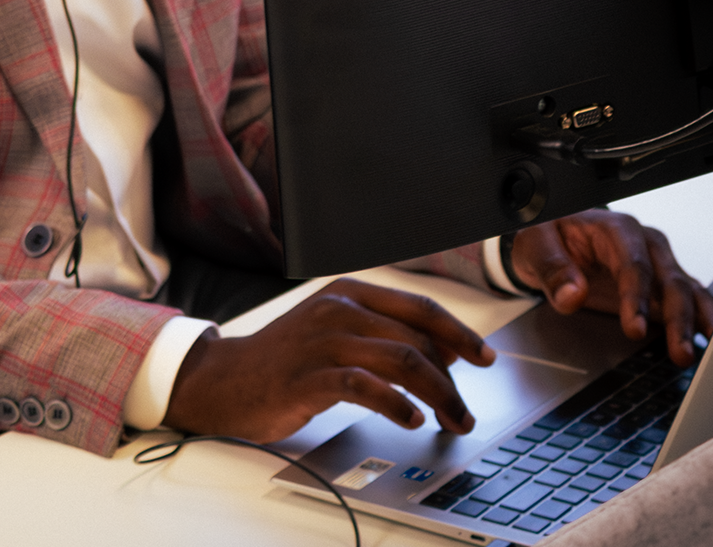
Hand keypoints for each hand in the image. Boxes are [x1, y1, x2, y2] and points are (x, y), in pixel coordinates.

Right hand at [163, 277, 494, 442]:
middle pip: (415, 339)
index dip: (458, 331)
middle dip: (451, 379)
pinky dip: (396, 404)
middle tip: (464, 411)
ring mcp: (323, 341)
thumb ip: (383, 334)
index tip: (484, 356)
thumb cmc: (287, 359)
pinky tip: (410, 419)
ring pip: (400, 360)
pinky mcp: (309, 375)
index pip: (418, 306)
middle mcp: (339, 308)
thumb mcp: (336, 332)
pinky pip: (365, 386)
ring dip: (437, 395)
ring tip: (450, 421)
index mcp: (348, 291)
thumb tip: (442, 353)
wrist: (228, 379)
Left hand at [510, 209, 712, 365]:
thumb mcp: (536, 244)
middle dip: (676, 317)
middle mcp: (643, 242)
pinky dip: (701, 316)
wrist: (553, 237)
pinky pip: (690, 297)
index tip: (635, 329)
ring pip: (685, 290)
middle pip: (668, 278)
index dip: (637, 297)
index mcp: (613, 228)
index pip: (633, 263)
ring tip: (690, 352)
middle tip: (678, 351)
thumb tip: (572, 294)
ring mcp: (656, 262)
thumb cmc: (547, 235)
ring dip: (692, 321)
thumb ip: (552, 268)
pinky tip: (705, 337)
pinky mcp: (661, 283)